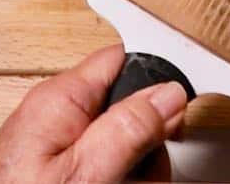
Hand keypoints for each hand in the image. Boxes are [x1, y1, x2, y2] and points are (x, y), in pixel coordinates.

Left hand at [0, 45, 186, 183]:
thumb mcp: (86, 172)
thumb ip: (128, 128)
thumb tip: (168, 93)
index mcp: (62, 98)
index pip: (123, 58)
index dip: (156, 81)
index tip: (175, 114)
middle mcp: (57, 112)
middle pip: (128, 106)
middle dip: (148, 142)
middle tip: (142, 174)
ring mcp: (56, 142)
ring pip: (121, 140)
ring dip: (136, 169)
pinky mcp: (55, 166)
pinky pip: (102, 161)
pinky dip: (117, 178)